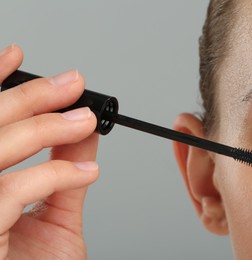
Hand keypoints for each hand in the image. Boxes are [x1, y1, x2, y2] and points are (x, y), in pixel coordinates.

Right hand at [0, 45, 98, 258]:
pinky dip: (52, 175)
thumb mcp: (54, 216)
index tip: (17, 56)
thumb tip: (83, 131)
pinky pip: (8, 193)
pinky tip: (86, 173)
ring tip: (84, 119)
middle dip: (27, 98)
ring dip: (43, 128)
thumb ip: (64, 172)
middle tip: (70, 83)